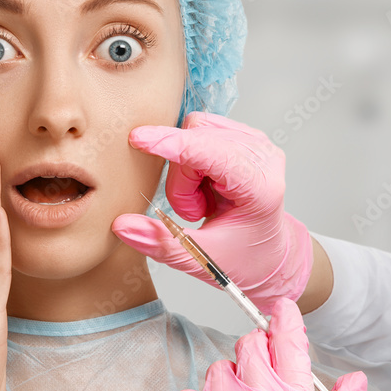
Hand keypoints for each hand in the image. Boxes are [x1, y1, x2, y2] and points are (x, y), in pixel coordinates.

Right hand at [111, 111, 312, 311]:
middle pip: (197, 139)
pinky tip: (204, 184)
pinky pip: (200, 130)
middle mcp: (263, 158)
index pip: (213, 154)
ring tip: (201, 199)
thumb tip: (122, 225)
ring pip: (196, 131)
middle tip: (192, 211)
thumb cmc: (244, 258)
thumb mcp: (201, 260)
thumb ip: (161, 243)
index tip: (139, 139)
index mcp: (261, 189)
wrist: (268, 253)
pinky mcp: (244, 136)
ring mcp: (257, 143)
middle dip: (180, 177)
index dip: (173, 145)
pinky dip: (191, 158)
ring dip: (185, 168)